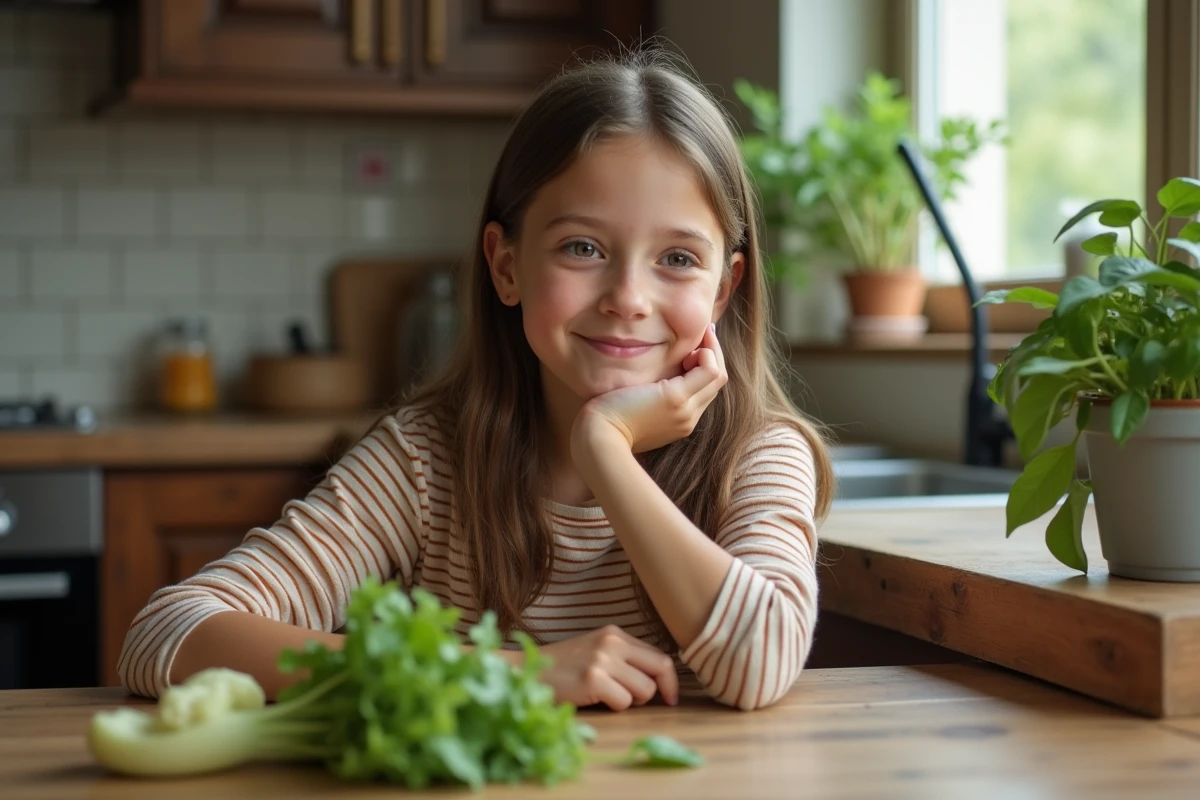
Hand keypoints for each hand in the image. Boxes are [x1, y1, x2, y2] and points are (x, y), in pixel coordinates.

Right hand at [535, 625, 678, 710]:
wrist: (527, 670)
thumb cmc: (562, 667)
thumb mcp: (595, 651)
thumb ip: (623, 659)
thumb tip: (657, 680)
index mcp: (615, 634)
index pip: (658, 655)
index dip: (669, 679)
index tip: (669, 696)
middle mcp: (612, 643)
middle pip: (661, 668)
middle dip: (663, 690)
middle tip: (659, 703)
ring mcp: (603, 660)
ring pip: (644, 689)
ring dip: (632, 700)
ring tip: (610, 697)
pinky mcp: (594, 679)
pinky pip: (624, 702)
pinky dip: (615, 707)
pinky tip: (596, 700)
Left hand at [572, 323, 726, 455]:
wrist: (598, 436)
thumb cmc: (605, 421)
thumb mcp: (631, 406)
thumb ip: (646, 394)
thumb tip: (646, 376)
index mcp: (678, 421)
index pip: (704, 389)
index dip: (704, 365)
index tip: (694, 347)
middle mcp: (687, 418)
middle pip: (716, 381)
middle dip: (713, 353)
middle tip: (706, 331)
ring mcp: (685, 410)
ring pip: (718, 375)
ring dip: (711, 350)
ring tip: (697, 338)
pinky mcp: (676, 398)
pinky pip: (709, 370)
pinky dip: (707, 353)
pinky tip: (689, 348)